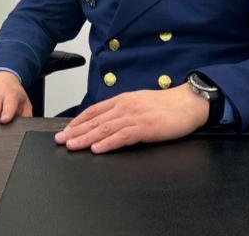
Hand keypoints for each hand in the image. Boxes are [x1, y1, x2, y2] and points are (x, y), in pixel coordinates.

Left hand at [54, 83, 208, 153]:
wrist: (188, 103)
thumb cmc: (166, 105)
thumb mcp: (140, 103)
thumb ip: (124, 111)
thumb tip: (108, 121)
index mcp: (123, 100)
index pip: (94, 110)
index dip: (78, 121)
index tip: (66, 130)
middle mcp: (125, 106)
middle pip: (95, 120)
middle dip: (76, 131)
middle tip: (61, 140)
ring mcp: (134, 116)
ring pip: (104, 128)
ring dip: (86, 138)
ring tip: (72, 146)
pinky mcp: (145, 127)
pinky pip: (122, 136)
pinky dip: (108, 143)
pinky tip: (97, 148)